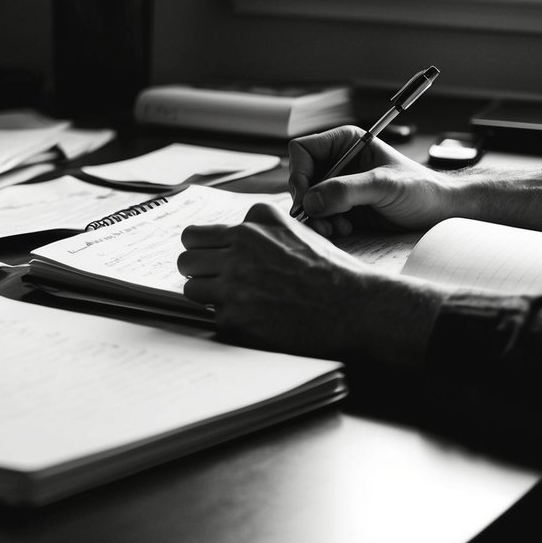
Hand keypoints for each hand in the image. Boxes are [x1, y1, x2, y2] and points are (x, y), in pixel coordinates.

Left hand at [179, 202, 440, 367]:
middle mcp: (241, 245)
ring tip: (235, 302)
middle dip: (199, 271)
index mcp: (255, 222)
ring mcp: (234, 281)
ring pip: (191, 287)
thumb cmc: (333, 273)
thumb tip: (229, 240)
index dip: (204, 251)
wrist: (355, 307)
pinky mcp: (234, 315)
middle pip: (186, 258)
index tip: (212, 261)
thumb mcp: (296, 232)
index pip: (196, 234)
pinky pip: (212, 316)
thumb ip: (260, 231)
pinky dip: (229, 320)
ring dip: (208, 296)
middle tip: (217, 283)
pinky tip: (254, 319)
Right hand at [289, 125, 459, 237]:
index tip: (308, 197)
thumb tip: (310, 201)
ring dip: (318, 217)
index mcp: (345, 143)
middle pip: (301, 179)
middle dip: (309, 202)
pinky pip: (319, 216)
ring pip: (307, 201)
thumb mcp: (384, 185)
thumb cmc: (422, 189)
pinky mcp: (343, 207)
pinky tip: (345, 229)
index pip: (302, 151)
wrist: (441, 211)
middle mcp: (338, 162)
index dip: (299, 173)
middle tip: (323, 220)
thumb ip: (346, 190)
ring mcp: (339, 186)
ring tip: (339, 227)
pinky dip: (326, 225)